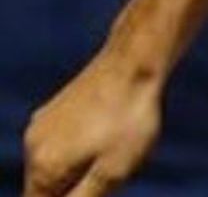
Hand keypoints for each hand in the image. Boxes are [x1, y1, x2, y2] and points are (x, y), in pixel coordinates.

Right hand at [23, 45, 163, 196]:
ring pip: (53, 164)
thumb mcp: (113, 172)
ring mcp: (41, 125)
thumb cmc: (128, 120)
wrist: (134, 64)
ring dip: (76, 168)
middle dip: (73, 188)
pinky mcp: (54, 110)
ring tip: (113, 148)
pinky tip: (107, 132)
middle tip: (109, 168)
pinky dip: (78, 148)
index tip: (91, 186)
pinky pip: (60, 142)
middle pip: (44, 187)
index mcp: (44, 168)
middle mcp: (33, 147)